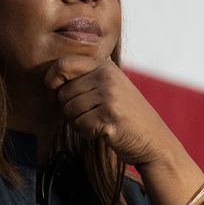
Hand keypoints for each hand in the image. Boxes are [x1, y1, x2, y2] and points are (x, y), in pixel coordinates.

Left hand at [45, 55, 172, 165]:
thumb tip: (48, 81)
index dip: (51, 80)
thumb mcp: (110, 87)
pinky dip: (87, 133)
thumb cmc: (125, 116)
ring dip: (78, 123)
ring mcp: (110, 95)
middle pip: (63, 93)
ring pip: (69, 111)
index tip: (53, 94)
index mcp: (105, 66)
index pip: (63, 64)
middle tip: (88, 116)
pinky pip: (80, 126)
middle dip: (68, 109)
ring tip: (98, 123)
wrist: (154, 140)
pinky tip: (103, 132)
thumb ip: (85, 78)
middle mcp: (107, 76)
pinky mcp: (110, 116)